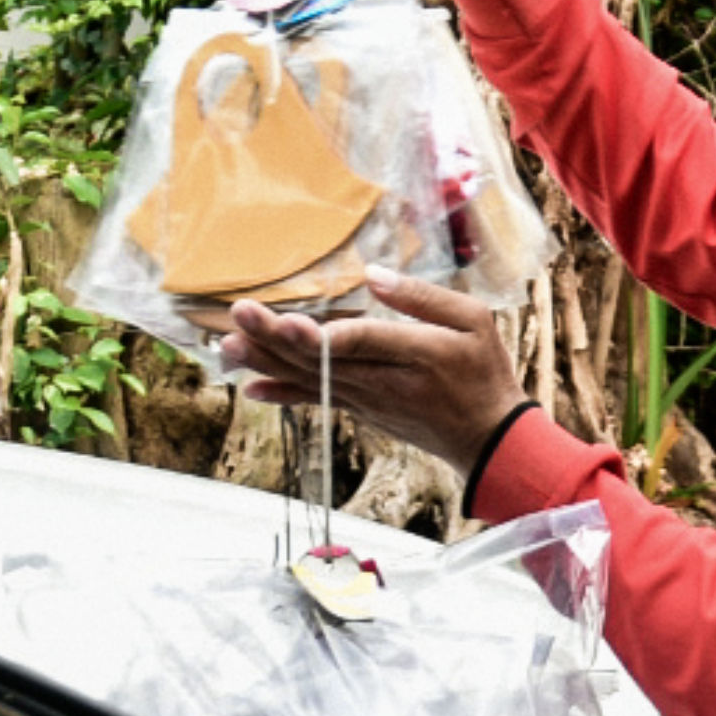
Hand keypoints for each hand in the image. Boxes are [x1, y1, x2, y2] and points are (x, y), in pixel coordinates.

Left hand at [217, 267, 529, 472]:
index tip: (291, 323)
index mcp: (418, 355)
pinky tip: (249, 387)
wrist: (488, 440)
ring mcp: (368, 400)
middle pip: (323, 360)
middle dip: (276, 337)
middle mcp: (385, 382)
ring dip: (267, 361)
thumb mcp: (474, 322)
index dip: (327, 336)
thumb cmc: (483, 374)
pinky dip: (281, 394)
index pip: (366, 342)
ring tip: (228, 342)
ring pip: (310, 379)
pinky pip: (314, 400)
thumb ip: (423, 298)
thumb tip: (373, 275)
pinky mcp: (359, 410)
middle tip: (239, 314)